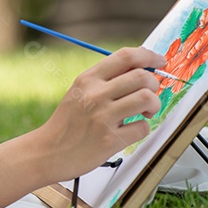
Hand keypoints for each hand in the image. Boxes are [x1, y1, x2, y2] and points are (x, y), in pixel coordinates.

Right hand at [34, 47, 164, 181]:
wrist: (48, 152)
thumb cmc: (68, 122)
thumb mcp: (80, 91)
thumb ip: (106, 79)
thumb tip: (141, 68)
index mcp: (88, 79)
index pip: (126, 56)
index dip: (149, 56)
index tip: (159, 61)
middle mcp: (95, 95)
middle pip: (141, 76)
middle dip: (154, 83)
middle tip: (150, 93)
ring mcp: (103, 117)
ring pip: (147, 99)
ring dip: (154, 105)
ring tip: (146, 112)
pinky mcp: (110, 140)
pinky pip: (142, 127)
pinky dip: (143, 128)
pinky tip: (131, 130)